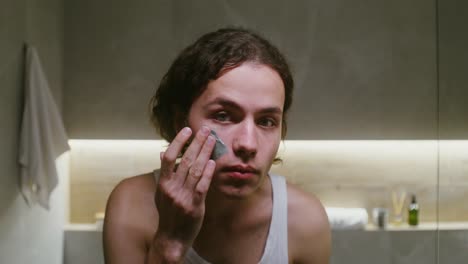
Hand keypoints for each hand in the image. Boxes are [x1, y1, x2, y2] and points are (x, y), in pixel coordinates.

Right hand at [154, 126, 215, 248]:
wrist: (171, 237)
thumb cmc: (168, 213)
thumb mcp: (161, 192)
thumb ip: (164, 173)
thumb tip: (163, 152)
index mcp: (163, 183)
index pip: (169, 157)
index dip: (178, 141)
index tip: (187, 130)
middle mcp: (172, 188)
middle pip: (185, 160)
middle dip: (197, 142)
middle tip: (205, 130)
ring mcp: (183, 197)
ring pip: (195, 170)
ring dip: (205, 153)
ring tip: (212, 140)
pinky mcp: (194, 205)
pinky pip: (202, 186)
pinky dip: (208, 173)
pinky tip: (213, 162)